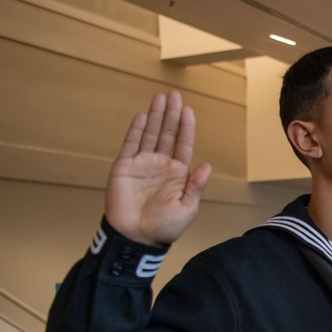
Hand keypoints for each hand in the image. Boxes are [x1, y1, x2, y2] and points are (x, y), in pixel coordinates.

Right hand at [105, 91, 211, 246]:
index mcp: (178, 174)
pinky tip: (143, 116)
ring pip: (150, 134)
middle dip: (171, 114)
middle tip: (174, 94)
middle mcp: (160, 166)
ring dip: (156, 116)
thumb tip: (207, 165)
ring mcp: (142, 164)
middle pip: (167, 134)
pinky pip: (131, 144)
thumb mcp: (187, 207)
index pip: (183, 145)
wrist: (136, 237)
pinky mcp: (124, 167)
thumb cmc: (164, 227)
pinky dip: (136, 130)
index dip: (186, 127)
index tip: (188, 110)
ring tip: (160, 98)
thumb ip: (195, 185)